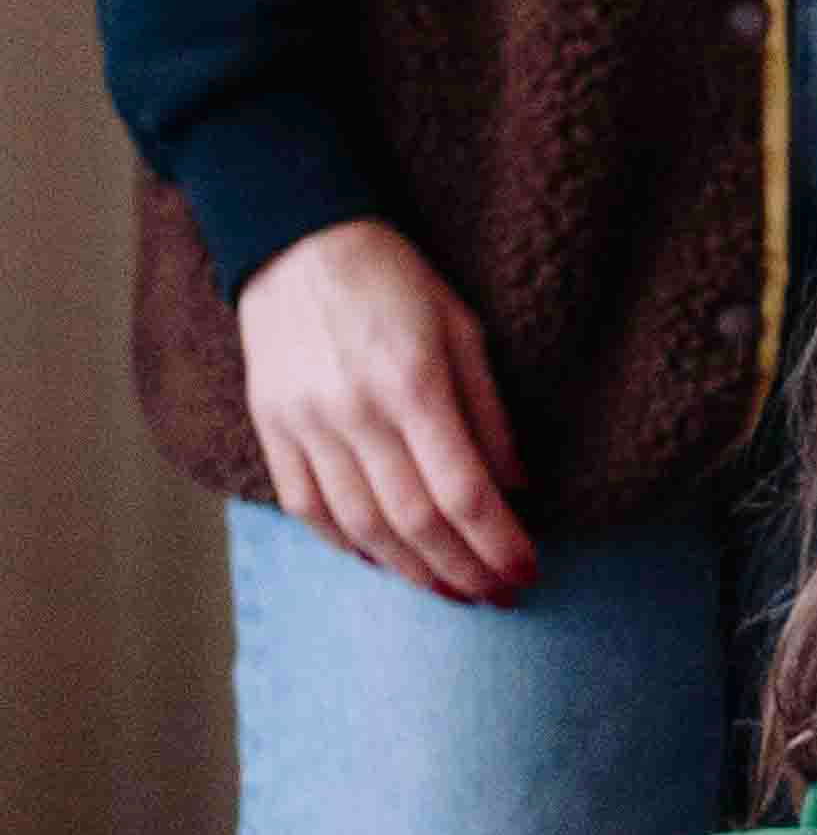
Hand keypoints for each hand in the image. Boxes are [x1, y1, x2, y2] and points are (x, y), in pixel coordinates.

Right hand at [235, 220, 533, 602]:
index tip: (527, 572)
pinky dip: (348, 545)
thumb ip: (489, 411)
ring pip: (361, 526)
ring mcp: (305, 422)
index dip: (499, 543)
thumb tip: (516, 489)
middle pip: (415, 521)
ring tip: (451, 591)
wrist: (294, 238)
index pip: (463, 491)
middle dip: (463, 569)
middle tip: (498, 595)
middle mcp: (355, 412)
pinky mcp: (270, 426)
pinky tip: (384, 561)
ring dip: (412, 571)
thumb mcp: (462, 328)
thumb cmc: (394, 280)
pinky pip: (307, 506)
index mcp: (412, 384)